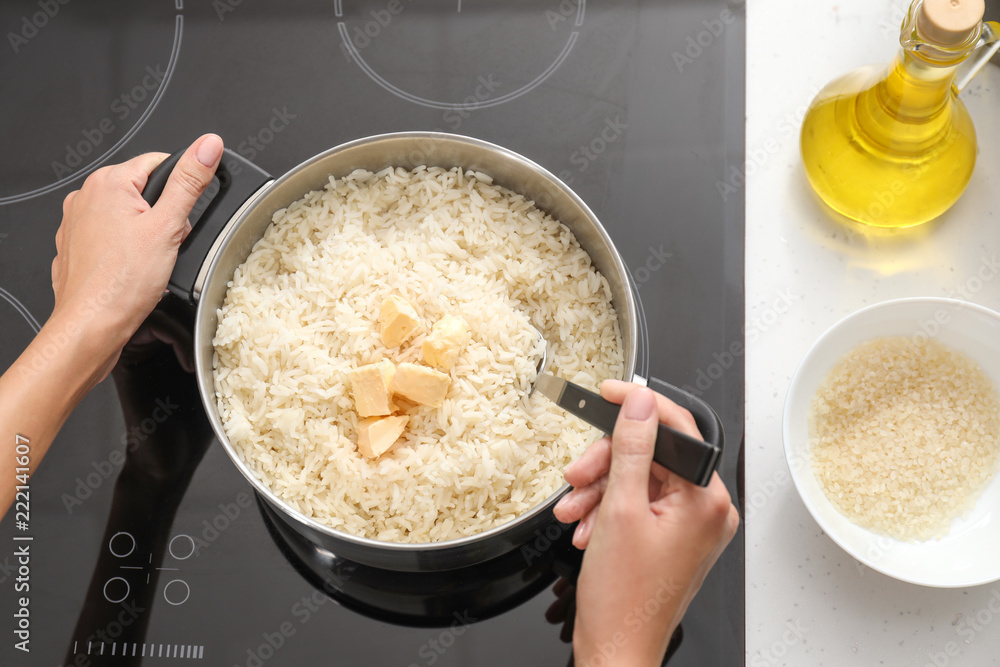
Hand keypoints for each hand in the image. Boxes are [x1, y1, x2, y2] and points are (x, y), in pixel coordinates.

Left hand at [49, 134, 222, 384]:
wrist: (92, 325)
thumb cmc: (122, 283)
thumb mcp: (169, 226)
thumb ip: (190, 181)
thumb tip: (208, 145)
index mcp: (109, 182)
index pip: (160, 164)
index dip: (181, 191)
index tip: (183, 218)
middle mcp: (86, 197)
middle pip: (144, 192)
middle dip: (163, 216)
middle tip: (167, 245)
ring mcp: (77, 223)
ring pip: (127, 217)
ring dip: (144, 235)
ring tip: (148, 262)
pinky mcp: (76, 247)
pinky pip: (110, 239)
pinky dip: (124, 251)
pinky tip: (131, 271)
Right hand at [553, 380, 738, 666]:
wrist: (617, 648)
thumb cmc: (624, 599)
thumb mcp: (619, 509)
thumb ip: (631, 448)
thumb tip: (640, 404)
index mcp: (707, 500)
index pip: (677, 429)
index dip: (638, 406)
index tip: (609, 392)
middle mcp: (707, 511)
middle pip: (652, 456)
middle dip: (606, 464)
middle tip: (576, 475)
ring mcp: (690, 526)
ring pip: (639, 479)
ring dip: (599, 490)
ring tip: (573, 510)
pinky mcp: (673, 538)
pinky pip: (638, 504)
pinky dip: (607, 510)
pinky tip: (585, 527)